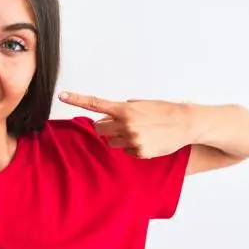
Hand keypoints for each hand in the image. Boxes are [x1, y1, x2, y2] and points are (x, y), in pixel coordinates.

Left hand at [59, 92, 192, 157]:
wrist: (186, 124)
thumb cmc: (163, 111)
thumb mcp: (141, 105)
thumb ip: (121, 110)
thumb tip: (105, 119)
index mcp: (124, 109)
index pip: (95, 104)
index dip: (76, 99)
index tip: (62, 95)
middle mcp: (125, 124)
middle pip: (99, 128)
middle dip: (105, 127)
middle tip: (119, 124)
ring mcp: (132, 140)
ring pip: (112, 142)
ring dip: (119, 137)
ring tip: (139, 132)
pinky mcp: (139, 152)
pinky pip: (126, 151)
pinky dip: (133, 147)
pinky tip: (147, 140)